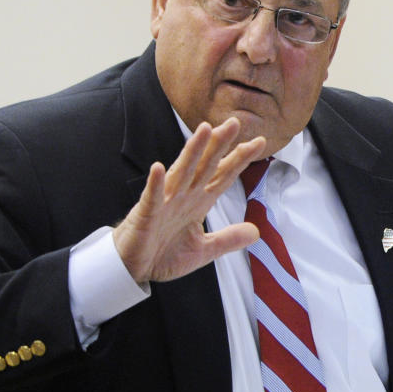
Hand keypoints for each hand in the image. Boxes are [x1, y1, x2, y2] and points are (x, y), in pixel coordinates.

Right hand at [112, 117, 265, 283]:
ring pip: (181, 172)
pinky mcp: (146, 215)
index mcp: (198, 202)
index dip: (240, 159)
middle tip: (234, 124)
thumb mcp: (204, 249)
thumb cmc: (164, 253)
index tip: (259, 143)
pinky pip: (151, 197)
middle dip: (220, 145)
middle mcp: (183, 196)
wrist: (133, 268)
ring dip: (193, 152)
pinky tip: (159, 167)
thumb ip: (228, 239)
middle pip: (205, 166)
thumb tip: (255, 232)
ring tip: (205, 130)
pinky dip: (155, 184)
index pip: (222, 176)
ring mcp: (164, 203)